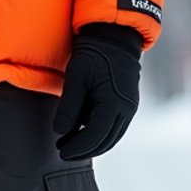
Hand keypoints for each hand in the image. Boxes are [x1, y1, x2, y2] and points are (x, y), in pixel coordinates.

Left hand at [53, 23, 142, 159]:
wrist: (114, 38)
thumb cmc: (94, 55)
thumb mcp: (76, 78)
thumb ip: (69, 106)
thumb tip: (60, 131)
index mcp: (114, 103)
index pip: (95, 136)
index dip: (78, 147)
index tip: (61, 152)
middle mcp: (126, 109)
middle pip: (106, 141)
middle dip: (84, 150)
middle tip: (63, 151)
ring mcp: (129, 107)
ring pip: (112, 137)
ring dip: (92, 144)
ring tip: (69, 143)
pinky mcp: (127, 104)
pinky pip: (115, 127)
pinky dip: (99, 134)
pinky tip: (82, 131)